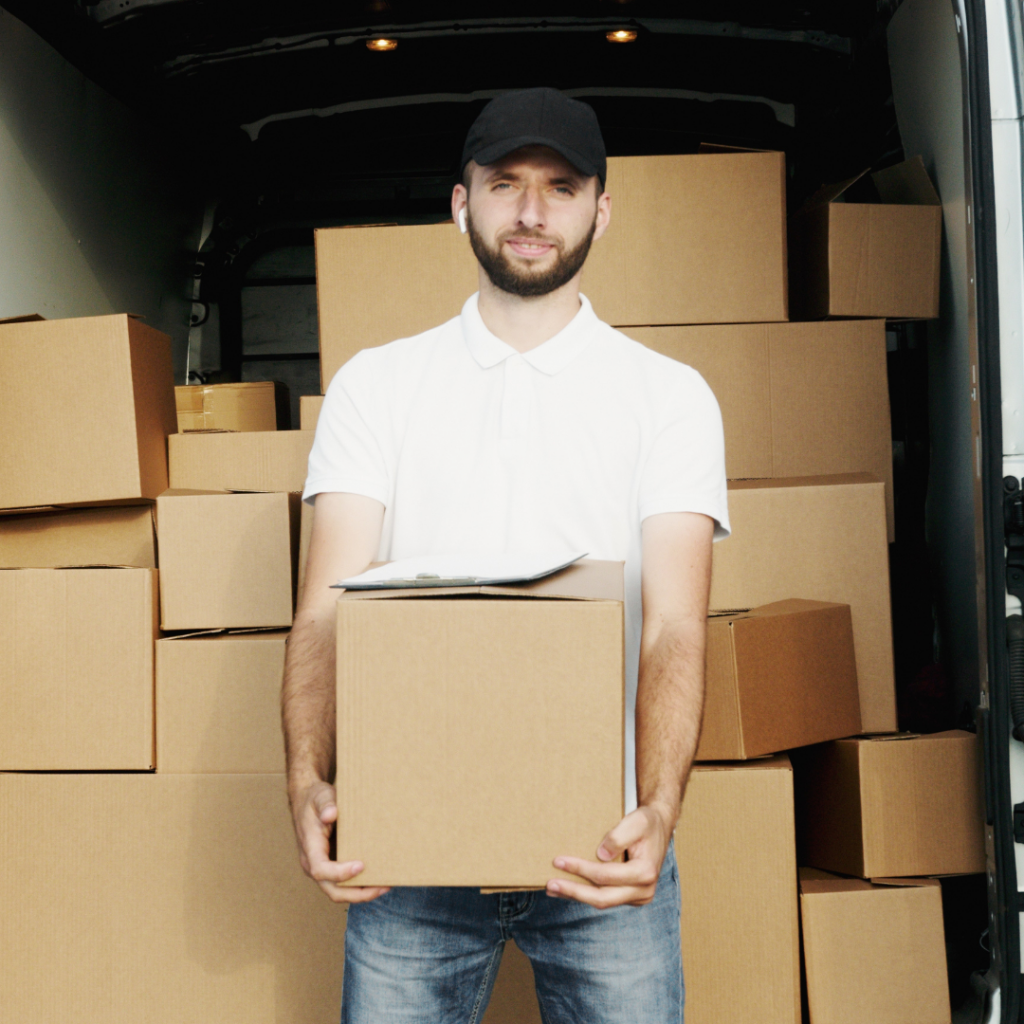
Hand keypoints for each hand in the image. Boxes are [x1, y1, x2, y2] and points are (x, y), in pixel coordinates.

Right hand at [289, 779, 389, 904]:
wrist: (307, 801)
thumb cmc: (315, 800)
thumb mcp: (321, 796)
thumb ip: (326, 804)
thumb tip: (331, 814)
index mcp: (310, 848)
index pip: (321, 870)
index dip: (340, 874)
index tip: (361, 866)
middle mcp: (313, 863)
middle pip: (332, 890)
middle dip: (357, 894)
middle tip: (382, 887)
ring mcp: (322, 867)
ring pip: (339, 891)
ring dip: (361, 893)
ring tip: (385, 886)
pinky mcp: (331, 866)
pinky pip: (343, 884)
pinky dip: (360, 886)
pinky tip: (378, 879)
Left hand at [546, 805, 672, 908]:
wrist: (659, 828)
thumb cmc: (647, 822)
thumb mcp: (636, 821)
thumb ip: (619, 836)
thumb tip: (601, 855)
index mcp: (645, 872)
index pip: (605, 875)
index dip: (580, 869)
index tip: (559, 861)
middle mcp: (644, 890)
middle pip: (602, 897)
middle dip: (574, 891)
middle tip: (550, 884)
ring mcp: (638, 896)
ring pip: (603, 901)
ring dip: (577, 896)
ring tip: (553, 889)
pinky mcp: (631, 896)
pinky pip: (606, 898)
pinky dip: (586, 894)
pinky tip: (569, 889)